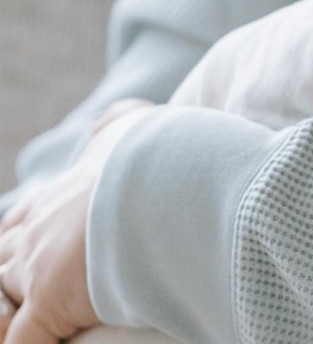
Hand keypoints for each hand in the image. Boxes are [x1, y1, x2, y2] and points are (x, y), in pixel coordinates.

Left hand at [0, 106, 153, 343]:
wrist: (162, 179)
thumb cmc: (155, 153)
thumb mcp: (133, 124)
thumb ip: (116, 124)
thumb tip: (102, 127)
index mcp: (57, 193)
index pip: (22, 221)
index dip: (21, 236)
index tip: (26, 243)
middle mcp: (38, 231)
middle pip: (3, 260)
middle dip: (9, 274)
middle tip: (26, 284)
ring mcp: (38, 269)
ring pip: (2, 301)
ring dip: (10, 310)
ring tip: (26, 317)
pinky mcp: (49, 303)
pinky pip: (21, 337)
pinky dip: (19, 341)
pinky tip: (39, 341)